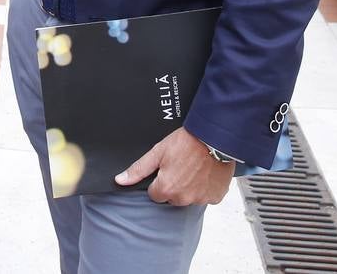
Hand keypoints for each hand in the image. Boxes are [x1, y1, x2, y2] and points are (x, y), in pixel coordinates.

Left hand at [114, 127, 233, 205]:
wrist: (214, 137)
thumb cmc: (186, 142)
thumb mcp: (158, 152)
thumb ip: (138, 169)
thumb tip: (121, 180)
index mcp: (167, 189)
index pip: (155, 194)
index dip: (159, 181)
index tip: (166, 169)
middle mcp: (183, 198)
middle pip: (172, 197)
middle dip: (174, 185)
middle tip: (181, 166)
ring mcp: (201, 199)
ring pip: (189, 197)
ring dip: (190, 187)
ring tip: (194, 168)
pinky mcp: (215, 196)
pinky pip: (206, 196)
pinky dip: (205, 187)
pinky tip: (205, 173)